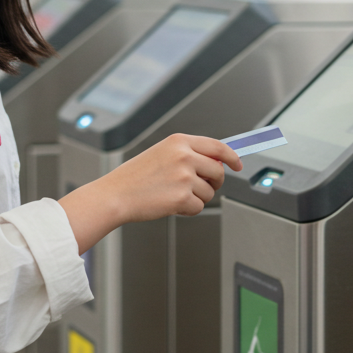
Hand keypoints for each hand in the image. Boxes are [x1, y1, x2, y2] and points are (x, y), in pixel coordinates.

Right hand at [58, 134, 242, 252]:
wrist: (115, 195)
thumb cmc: (134, 178)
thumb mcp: (161, 154)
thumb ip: (188, 154)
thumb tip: (216, 162)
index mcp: (178, 142)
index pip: (217, 145)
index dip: (231, 156)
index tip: (237, 164)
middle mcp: (184, 155)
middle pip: (218, 171)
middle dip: (214, 183)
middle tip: (199, 188)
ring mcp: (184, 176)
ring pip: (209, 192)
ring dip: (196, 198)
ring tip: (173, 195)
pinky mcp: (182, 197)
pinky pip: (199, 207)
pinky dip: (188, 210)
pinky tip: (170, 205)